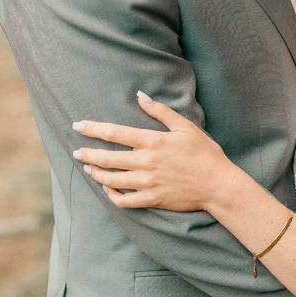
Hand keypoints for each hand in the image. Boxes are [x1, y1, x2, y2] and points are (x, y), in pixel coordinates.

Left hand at [71, 91, 228, 210]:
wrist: (218, 184)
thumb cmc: (204, 153)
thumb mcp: (185, 126)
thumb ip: (160, 111)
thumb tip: (140, 95)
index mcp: (153, 141)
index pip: (114, 133)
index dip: (92, 129)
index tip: (77, 126)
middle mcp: (146, 162)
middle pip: (106, 157)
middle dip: (87, 153)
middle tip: (76, 151)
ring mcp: (147, 182)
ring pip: (111, 180)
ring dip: (96, 173)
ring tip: (89, 167)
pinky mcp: (152, 199)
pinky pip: (123, 201)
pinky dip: (111, 195)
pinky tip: (108, 189)